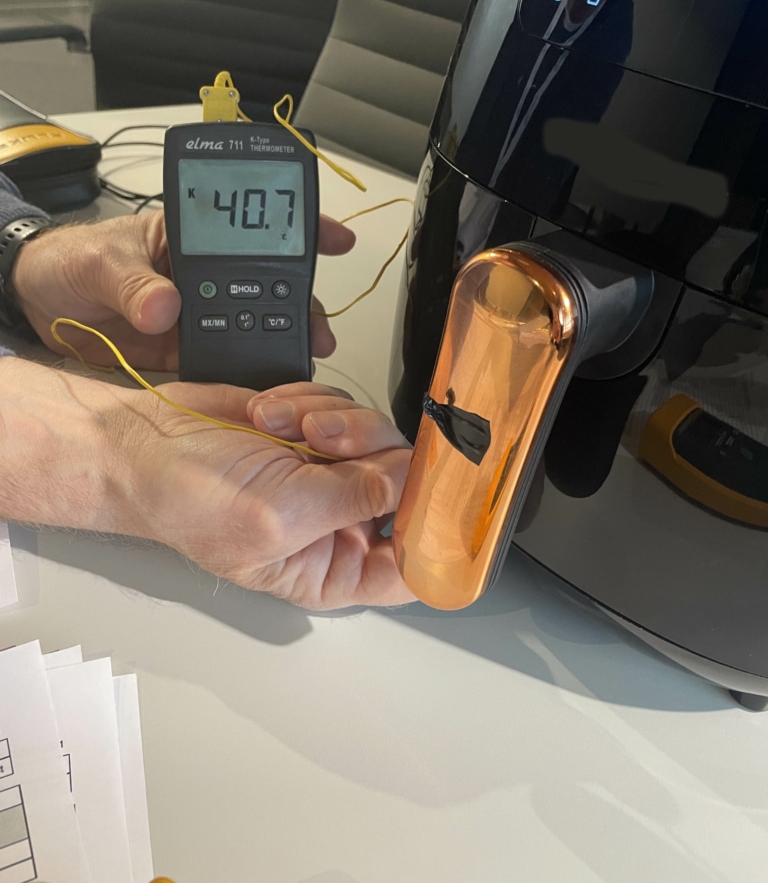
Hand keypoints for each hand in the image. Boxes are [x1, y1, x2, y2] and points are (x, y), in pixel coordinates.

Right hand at [0, 363, 413, 609]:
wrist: (141, 443)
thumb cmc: (185, 500)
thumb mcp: (276, 515)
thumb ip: (351, 499)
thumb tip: (411, 477)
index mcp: (332, 568)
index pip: (413, 565)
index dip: (434, 528)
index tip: (432, 487)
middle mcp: (337, 524)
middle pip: (405, 482)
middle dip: (368, 449)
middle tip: (324, 439)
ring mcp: (327, 473)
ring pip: (377, 436)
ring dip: (332, 419)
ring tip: (281, 426)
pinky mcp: (313, 430)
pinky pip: (345, 406)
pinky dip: (311, 400)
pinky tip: (271, 413)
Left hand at [12, 210, 354, 369]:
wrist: (38, 307)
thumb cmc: (68, 261)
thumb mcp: (99, 261)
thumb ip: (133, 284)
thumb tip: (165, 307)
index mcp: (189, 238)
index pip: (254, 228)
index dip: (302, 228)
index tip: (338, 239)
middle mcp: (202, 276)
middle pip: (267, 285)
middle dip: (303, 303)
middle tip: (319, 326)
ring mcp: (196, 315)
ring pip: (252, 325)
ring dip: (279, 341)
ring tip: (300, 360)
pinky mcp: (182, 351)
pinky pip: (221, 361)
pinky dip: (242, 374)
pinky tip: (260, 384)